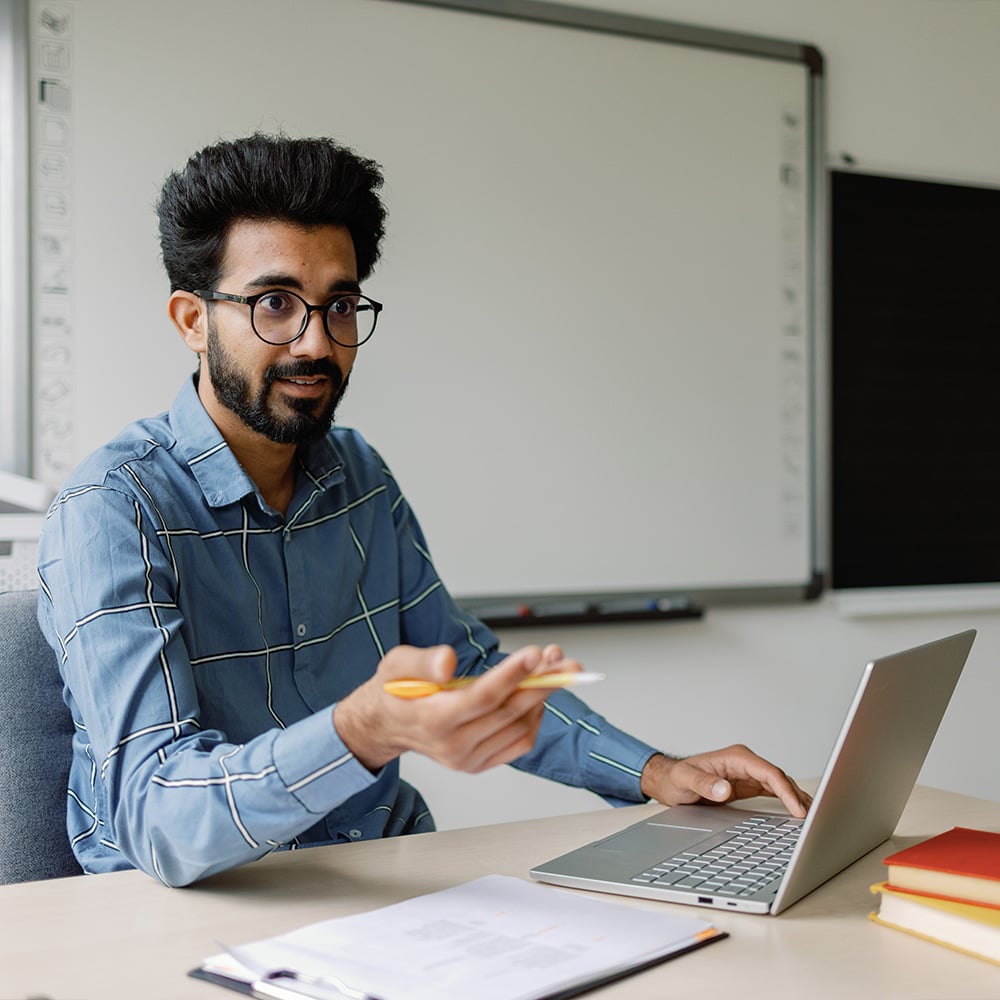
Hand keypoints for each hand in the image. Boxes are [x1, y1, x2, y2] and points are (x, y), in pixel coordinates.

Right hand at [334, 643, 579, 772]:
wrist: (384, 725)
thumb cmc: (393, 690)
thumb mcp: (396, 663)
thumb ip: (423, 662)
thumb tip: (448, 661)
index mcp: (433, 720)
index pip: (483, 697)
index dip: (512, 674)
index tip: (535, 654)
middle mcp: (453, 745)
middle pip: (509, 712)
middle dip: (543, 683)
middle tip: (566, 663)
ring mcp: (468, 758)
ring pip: (520, 727)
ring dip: (542, 698)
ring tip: (553, 669)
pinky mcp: (479, 763)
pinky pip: (518, 743)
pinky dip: (534, 719)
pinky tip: (537, 695)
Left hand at [640, 746, 811, 817]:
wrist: (670, 780)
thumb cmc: (676, 777)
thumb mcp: (685, 780)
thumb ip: (705, 783)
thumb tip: (725, 789)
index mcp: (736, 758)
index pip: (769, 772)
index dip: (786, 790)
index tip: (797, 808)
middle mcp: (746, 763)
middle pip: (780, 778)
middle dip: (798, 796)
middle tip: (815, 818)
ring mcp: (749, 774)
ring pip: (780, 785)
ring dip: (797, 799)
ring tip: (815, 817)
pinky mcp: (748, 785)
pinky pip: (774, 792)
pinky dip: (788, 801)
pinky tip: (799, 812)